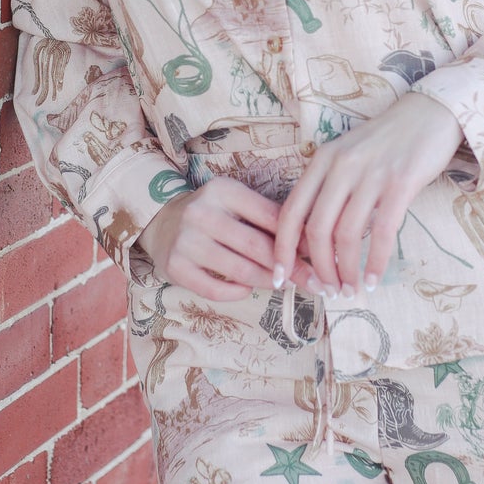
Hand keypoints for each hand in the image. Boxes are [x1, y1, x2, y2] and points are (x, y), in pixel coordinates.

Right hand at [136, 177, 310, 301]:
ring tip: (284, 285)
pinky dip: (237, 292)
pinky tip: (247, 289)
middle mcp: (201, 213)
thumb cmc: (213, 214)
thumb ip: (269, 218)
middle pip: (257, 246)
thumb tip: (314, 244)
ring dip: (268, 281)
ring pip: (240, 270)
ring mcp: (186, 241)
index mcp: (223, 190)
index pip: (270, 217)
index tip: (322, 255)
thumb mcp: (237, 203)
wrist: (162, 222)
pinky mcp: (175, 267)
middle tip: (315, 282)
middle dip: (292, 268)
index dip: (299, 239)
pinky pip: (215, 289)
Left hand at [272, 94, 463, 296]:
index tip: (281, 276)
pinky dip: (375, 262)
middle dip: (318, 268)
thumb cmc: (388, 141)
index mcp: (322, 160)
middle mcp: (341, 166)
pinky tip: (374, 280)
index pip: (291, 211)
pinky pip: (381, 233)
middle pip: (316, 229)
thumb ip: (331, 189)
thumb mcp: (348, 156)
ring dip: (346, 270)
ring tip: (350, 289)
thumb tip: (318, 239)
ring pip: (346, 235)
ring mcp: (370, 175)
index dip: (282, 249)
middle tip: (327, 290)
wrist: (429, 114)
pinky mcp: (400, 184)